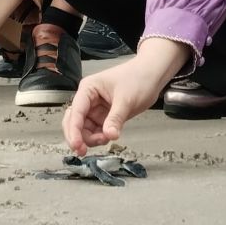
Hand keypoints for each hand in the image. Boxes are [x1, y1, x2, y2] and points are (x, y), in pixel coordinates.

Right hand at [63, 40, 184, 154]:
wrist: (152, 76)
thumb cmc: (138, 78)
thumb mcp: (126, 100)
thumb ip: (116, 118)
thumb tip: (109, 135)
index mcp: (88, 88)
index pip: (75, 112)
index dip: (74, 130)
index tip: (77, 145)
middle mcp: (89, 99)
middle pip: (74, 121)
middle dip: (78, 136)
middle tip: (83, 150)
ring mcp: (96, 109)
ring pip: (83, 129)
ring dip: (90, 138)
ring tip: (105, 139)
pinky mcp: (105, 116)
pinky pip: (95, 131)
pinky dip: (99, 137)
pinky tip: (108, 137)